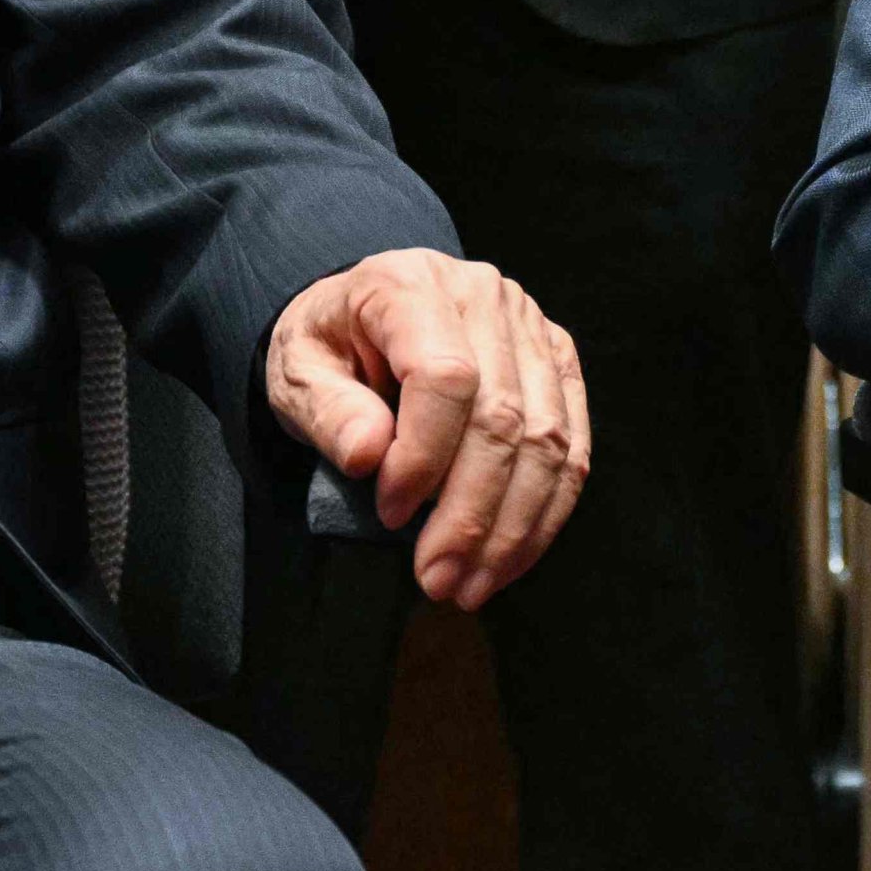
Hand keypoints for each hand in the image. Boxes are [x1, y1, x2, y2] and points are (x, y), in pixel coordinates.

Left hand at [263, 249, 589, 610]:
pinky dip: (545, 513)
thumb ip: (327, 412)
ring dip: (514, 528)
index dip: (424, 457)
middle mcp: (483, 295)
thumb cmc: (329, 349)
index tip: (391, 514)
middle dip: (472, 515)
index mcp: (411, 285)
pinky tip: (509, 558)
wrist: (361, 318)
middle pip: (504, 418)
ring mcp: (530, 326)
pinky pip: (573, 446)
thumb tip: (369, 455)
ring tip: (470, 585)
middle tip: (438, 581)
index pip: (444, 376)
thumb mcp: (296, 374)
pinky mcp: (558, 360)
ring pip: (548, 441)